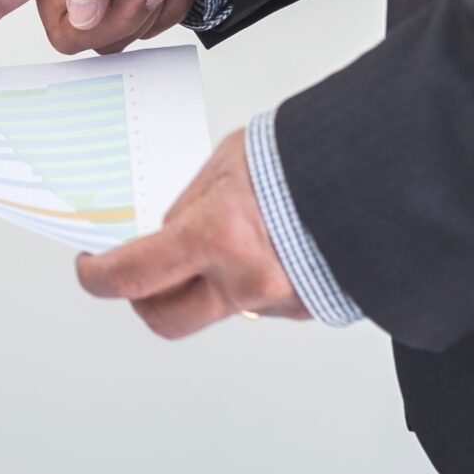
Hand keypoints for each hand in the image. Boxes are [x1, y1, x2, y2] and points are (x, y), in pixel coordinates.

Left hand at [73, 129, 308, 335]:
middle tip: (140, 274)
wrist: (383, 173)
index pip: (131, 276)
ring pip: (215, 309)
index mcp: (218, 236)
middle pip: (165, 319)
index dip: (98, 278)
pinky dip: (250, 279)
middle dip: (144, 299)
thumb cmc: (309, 155)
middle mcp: (244, 280)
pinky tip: (268, 247)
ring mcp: (276, 302)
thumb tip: (165, 233)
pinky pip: (258, 302)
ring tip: (225, 242)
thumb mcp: (227, 165)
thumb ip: (189, 205)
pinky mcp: (303, 310)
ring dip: (205, 285)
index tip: (91, 269)